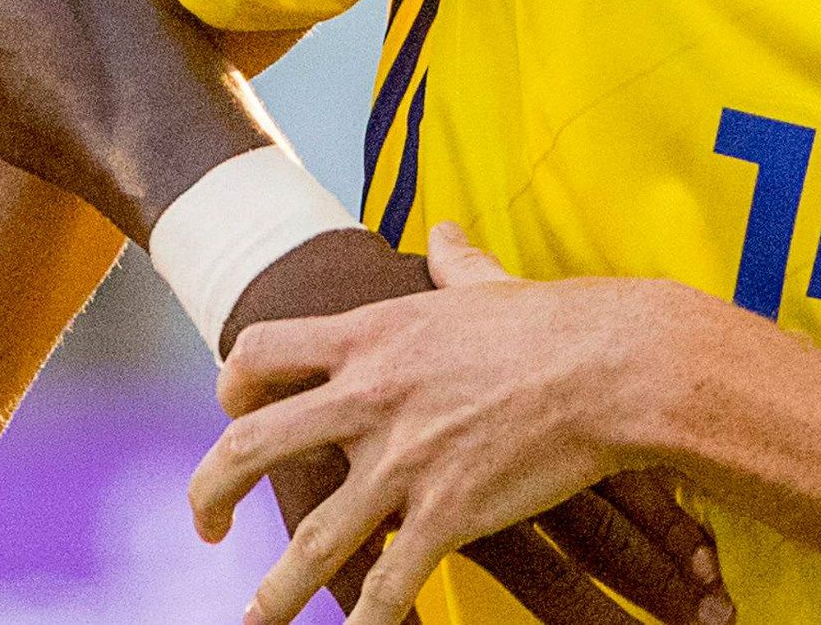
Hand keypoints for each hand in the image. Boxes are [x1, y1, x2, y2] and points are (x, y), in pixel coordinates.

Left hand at [199, 225, 727, 624]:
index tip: (230, 410)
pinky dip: (369, 618)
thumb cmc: (556, 322)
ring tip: (254, 619)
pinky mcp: (446, 513)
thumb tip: (444, 235)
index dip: (231, 385)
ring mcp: (401, 460)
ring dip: (275, 590)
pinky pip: (390, 583)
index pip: (258, 352)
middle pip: (249, 445)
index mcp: (367, 334)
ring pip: (312, 538)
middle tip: (206, 523)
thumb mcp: (484, 283)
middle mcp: (366, 397)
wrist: (614, 367)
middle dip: (211, 491)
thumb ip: (452, 263)